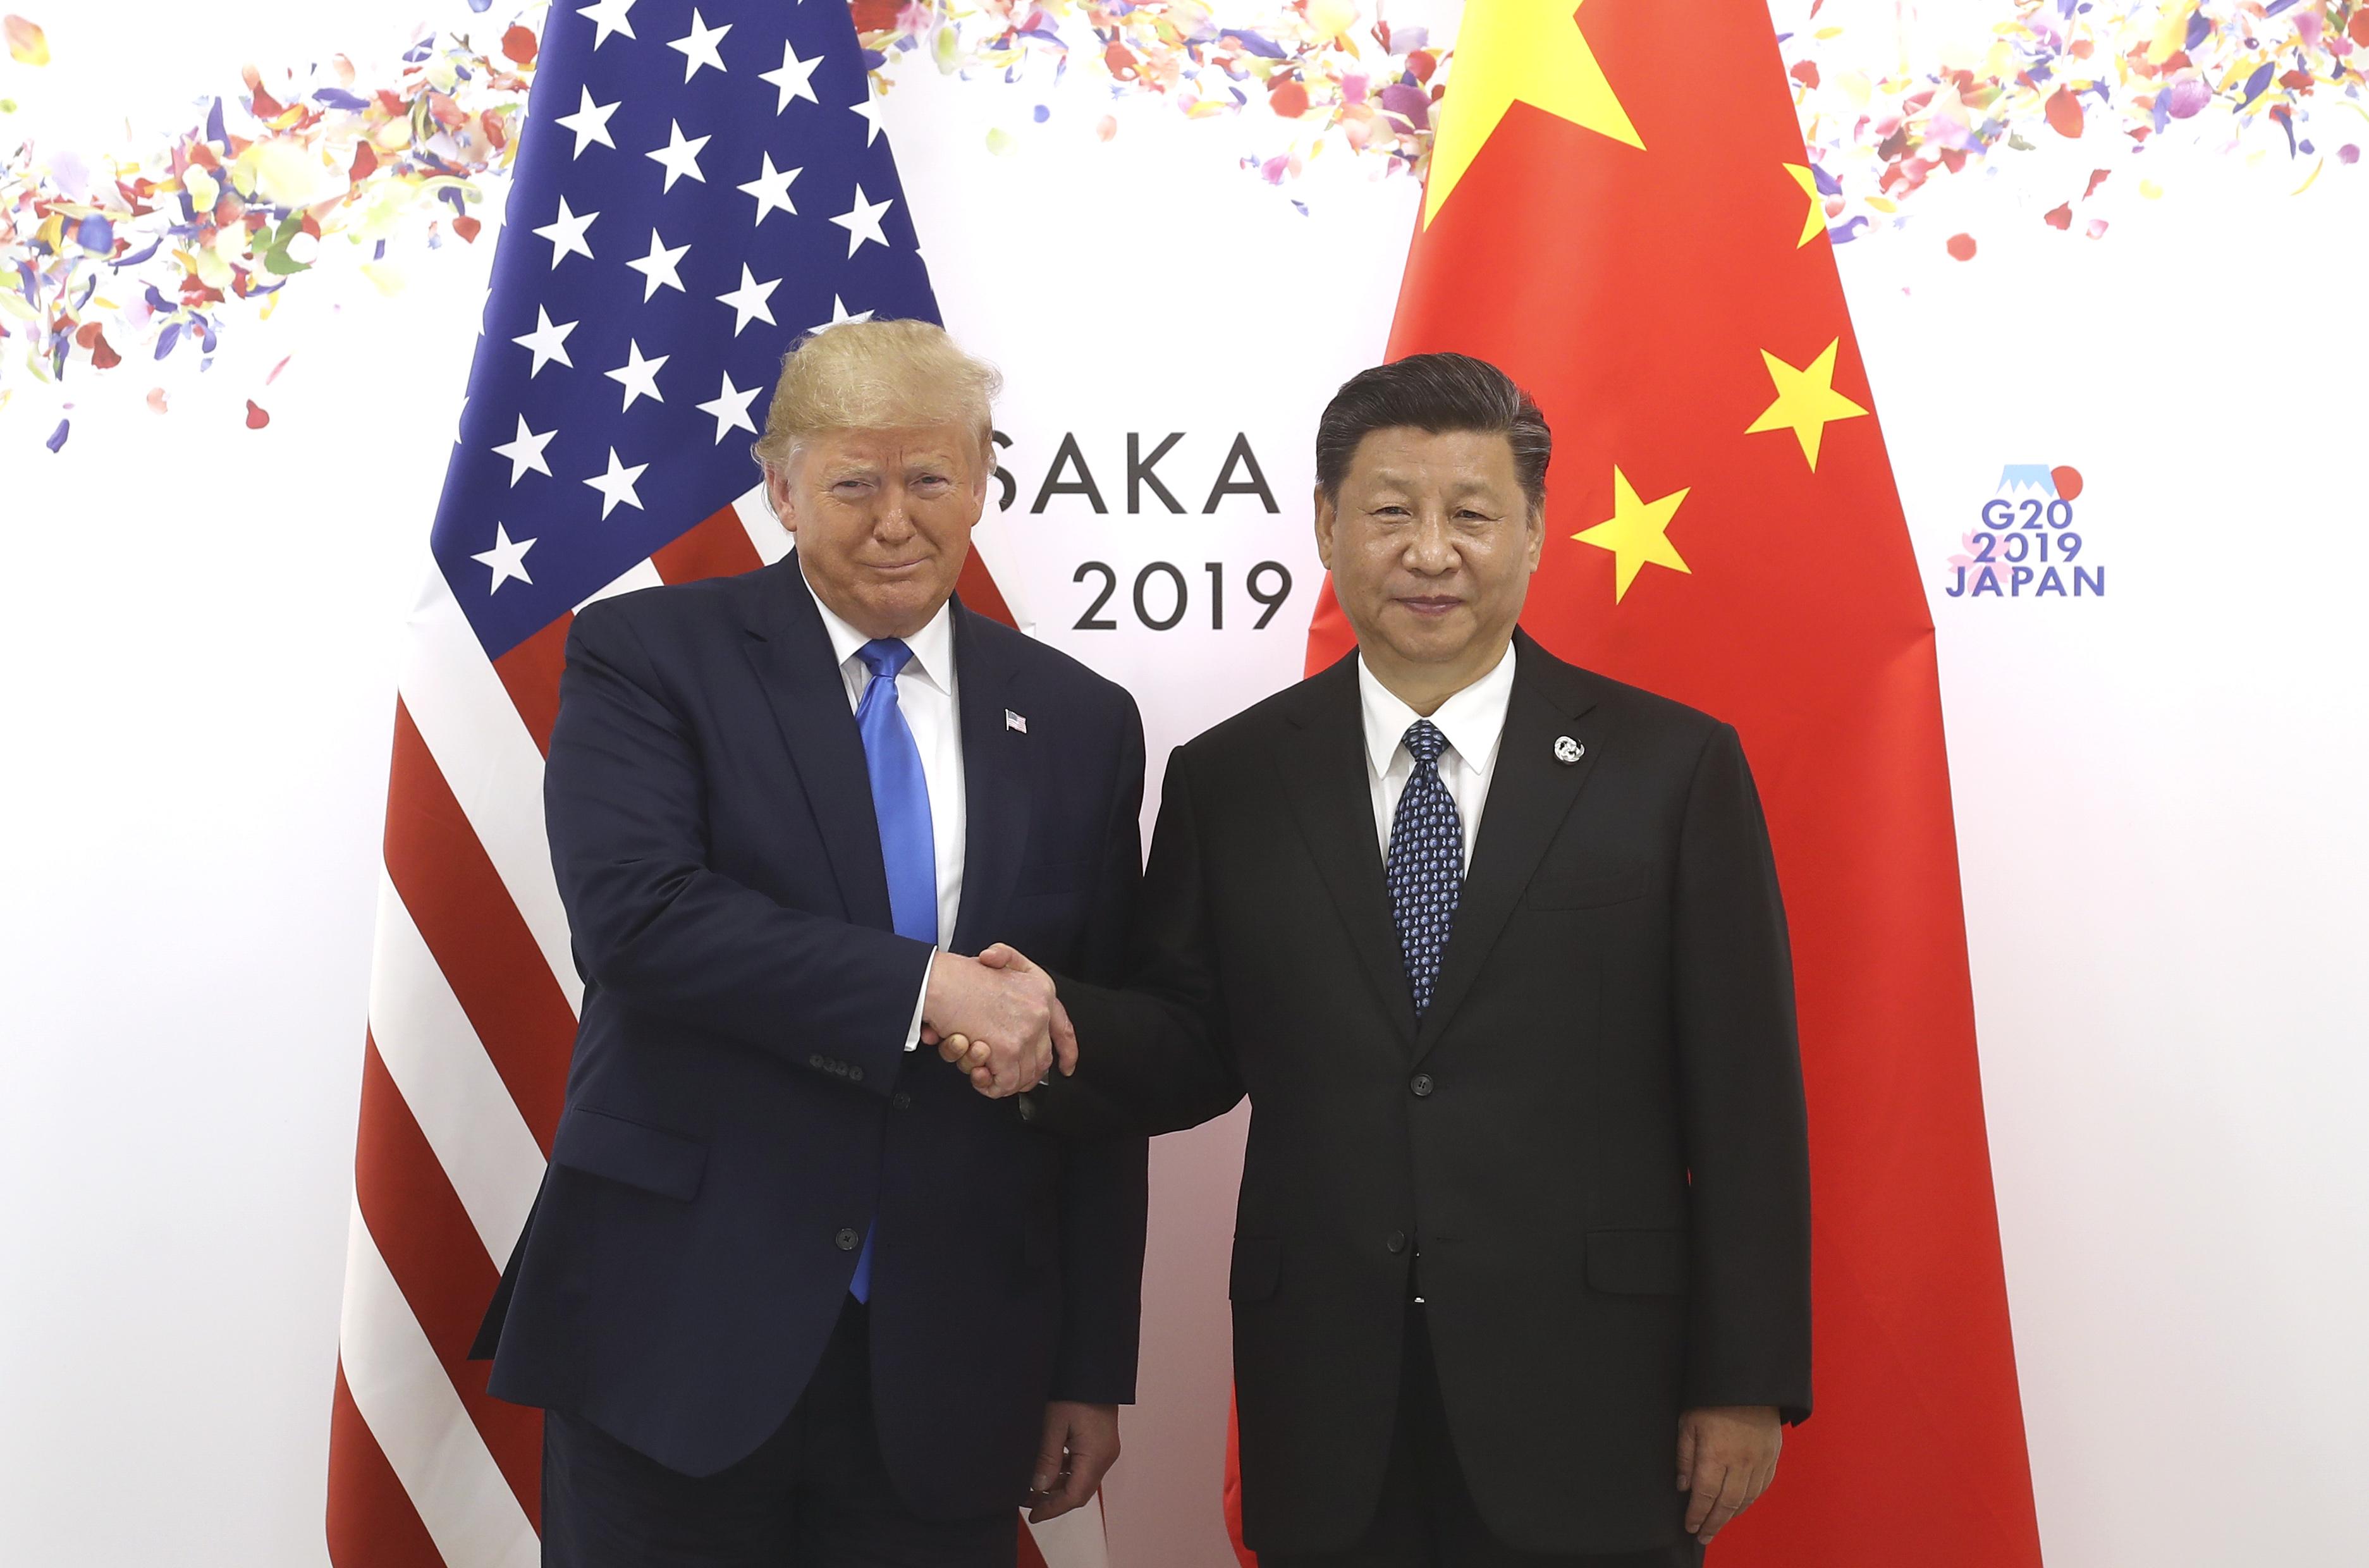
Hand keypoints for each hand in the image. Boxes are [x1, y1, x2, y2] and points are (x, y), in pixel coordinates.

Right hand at [922, 950, 1054, 1095]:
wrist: (938, 982)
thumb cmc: (957, 975)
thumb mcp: (996, 961)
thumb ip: (1008, 966)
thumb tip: (1005, 979)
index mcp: (1041, 990)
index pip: (1064, 1029)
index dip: (1067, 1051)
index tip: (1066, 1066)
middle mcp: (1039, 1012)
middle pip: (1042, 1059)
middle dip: (1023, 1074)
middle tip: (1001, 1075)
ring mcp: (1025, 1034)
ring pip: (1024, 1074)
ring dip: (1002, 1080)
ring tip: (981, 1070)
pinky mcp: (1007, 1052)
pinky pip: (1005, 1083)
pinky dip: (989, 1085)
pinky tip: (978, 1075)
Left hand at [1028, 1401, 1119, 1522]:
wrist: (1095, 1366)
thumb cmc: (1074, 1390)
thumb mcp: (1054, 1422)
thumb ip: (1047, 1457)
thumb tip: (1039, 1487)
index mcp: (1096, 1455)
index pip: (1075, 1496)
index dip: (1052, 1509)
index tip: (1032, 1516)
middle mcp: (1105, 1456)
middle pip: (1080, 1491)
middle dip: (1053, 1500)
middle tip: (1026, 1503)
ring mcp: (1105, 1449)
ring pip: (1081, 1479)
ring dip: (1057, 1486)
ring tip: (1031, 1487)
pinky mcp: (1100, 1442)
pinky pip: (1083, 1466)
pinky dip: (1064, 1472)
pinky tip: (1046, 1469)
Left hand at [1677, 1405, 1781, 1543]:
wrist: (1749, 1382)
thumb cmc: (1713, 1399)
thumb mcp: (1689, 1422)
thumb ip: (1685, 1456)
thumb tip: (1683, 1487)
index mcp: (1716, 1453)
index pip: (1705, 1494)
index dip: (1697, 1514)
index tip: (1690, 1526)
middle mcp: (1740, 1462)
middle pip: (1726, 1503)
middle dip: (1713, 1523)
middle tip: (1703, 1536)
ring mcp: (1759, 1460)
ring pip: (1746, 1499)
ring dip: (1731, 1515)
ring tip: (1718, 1524)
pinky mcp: (1772, 1456)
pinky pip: (1762, 1487)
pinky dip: (1749, 1501)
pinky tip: (1739, 1507)